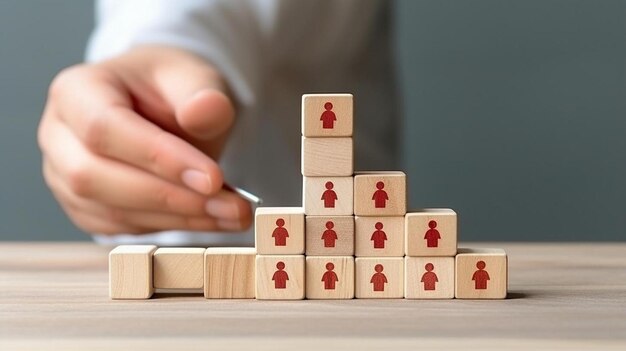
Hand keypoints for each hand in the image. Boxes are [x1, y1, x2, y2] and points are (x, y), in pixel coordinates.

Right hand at [38, 46, 251, 234]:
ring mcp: (64, 176)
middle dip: (169, 197)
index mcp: (76, 91)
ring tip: (231, 213)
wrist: (164, 106)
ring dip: (177, 219)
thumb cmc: (172, 89)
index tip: (213, 178)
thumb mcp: (195, 78)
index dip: (158, 157)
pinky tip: (211, 218)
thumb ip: (203, 94)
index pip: (104, 128)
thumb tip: (207, 110)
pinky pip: (120, 228)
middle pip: (95, 177)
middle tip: (229, 204)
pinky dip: (170, 227)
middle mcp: (59, 135)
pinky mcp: (84, 207)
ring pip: (109, 211)